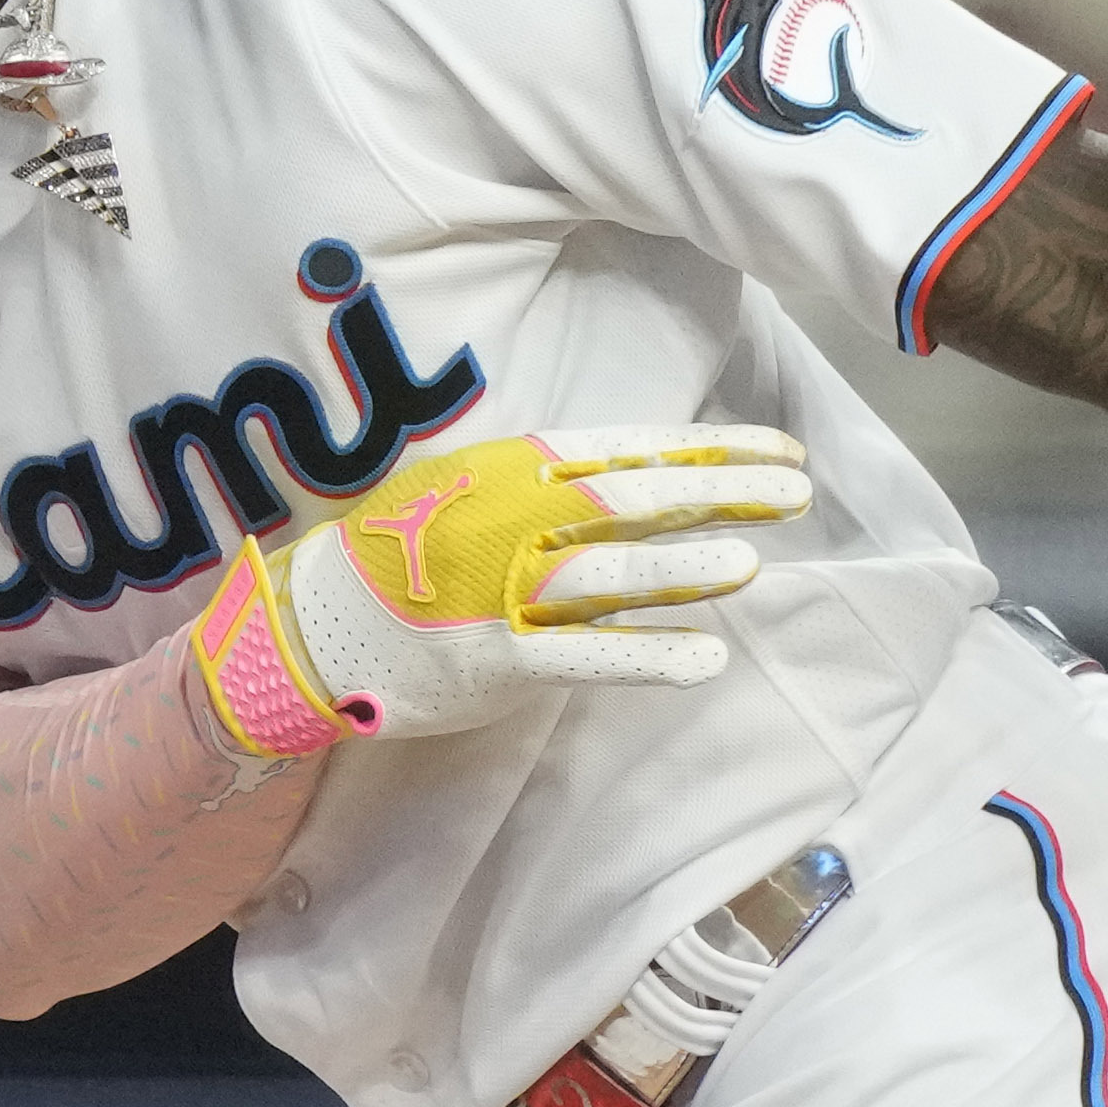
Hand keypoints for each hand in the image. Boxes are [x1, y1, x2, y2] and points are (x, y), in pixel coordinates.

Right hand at [186, 425, 810, 758]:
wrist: (312, 625)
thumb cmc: (404, 556)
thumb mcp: (476, 489)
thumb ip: (556, 485)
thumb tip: (654, 476)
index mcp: (513, 467)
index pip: (630, 447)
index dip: (710, 446)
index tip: (779, 450)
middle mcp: (512, 518)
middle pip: (633, 499)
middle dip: (719, 492)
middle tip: (795, 491)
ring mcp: (502, 590)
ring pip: (609, 572)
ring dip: (684, 565)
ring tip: (751, 561)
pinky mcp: (496, 660)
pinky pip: (583, 656)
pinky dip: (646, 654)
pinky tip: (706, 657)